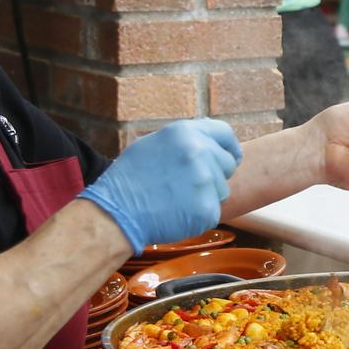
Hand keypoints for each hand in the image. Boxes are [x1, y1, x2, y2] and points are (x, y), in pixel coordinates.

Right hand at [77, 118, 241, 254]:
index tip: (231, 156)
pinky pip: (213, 211)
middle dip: (214, 174)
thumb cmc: (129, 179)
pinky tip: (177, 213)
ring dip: (206, 196)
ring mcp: (205, 181)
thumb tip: (209, 141)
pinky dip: (199, 215)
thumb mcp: (154, 143)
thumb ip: (186, 140)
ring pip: (222, 190)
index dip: (229, 147)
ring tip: (176, 199)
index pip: (225, 133)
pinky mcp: (207, 209)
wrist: (116, 214)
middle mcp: (199, 152)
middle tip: (187, 185)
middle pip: (227, 164)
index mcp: (186, 133)